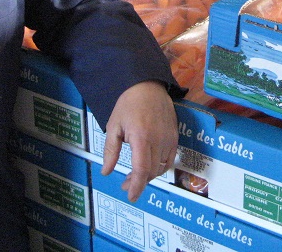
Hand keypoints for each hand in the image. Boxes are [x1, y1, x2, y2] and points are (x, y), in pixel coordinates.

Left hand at [101, 80, 177, 201]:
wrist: (148, 85)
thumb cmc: (128, 104)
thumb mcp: (114, 126)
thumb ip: (110, 150)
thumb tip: (106, 171)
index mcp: (141, 138)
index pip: (142, 170)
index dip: (137, 186)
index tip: (130, 196)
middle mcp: (158, 140)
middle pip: (151, 171)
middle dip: (138, 182)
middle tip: (125, 183)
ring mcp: (169, 138)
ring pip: (161, 167)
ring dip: (149, 175)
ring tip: (136, 175)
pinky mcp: (175, 135)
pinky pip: (170, 158)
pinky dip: (161, 167)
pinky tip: (151, 166)